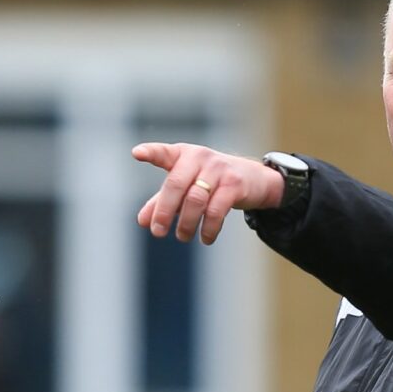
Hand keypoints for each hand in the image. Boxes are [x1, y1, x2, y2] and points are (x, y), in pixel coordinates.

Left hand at [132, 142, 283, 244]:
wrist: (254, 178)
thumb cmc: (212, 181)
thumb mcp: (187, 186)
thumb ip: (163, 200)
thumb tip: (143, 221)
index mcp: (183, 155)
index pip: (164, 153)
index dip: (151, 152)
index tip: (137, 153)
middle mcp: (200, 158)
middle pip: (176, 184)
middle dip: (164, 211)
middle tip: (158, 232)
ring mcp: (219, 169)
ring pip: (195, 200)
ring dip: (187, 223)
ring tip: (183, 237)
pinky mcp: (235, 184)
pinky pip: (216, 210)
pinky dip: (209, 228)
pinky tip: (206, 239)